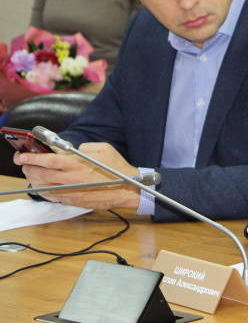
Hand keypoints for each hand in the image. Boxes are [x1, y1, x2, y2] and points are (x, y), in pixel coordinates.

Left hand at [14, 142, 139, 209]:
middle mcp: (71, 178)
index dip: (32, 157)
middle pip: (41, 174)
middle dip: (29, 168)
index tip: (22, 155)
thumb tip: (73, 149)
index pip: (48, 160)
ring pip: (44, 186)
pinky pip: (52, 196)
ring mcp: (71, 191)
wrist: (127, 188)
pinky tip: (42, 185)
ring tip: (31, 173)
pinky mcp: (73, 200)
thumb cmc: (117, 167)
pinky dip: (44, 190)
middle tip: (24, 163)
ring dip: (34, 179)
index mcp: (77, 164)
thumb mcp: (103, 148)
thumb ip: (85, 146)